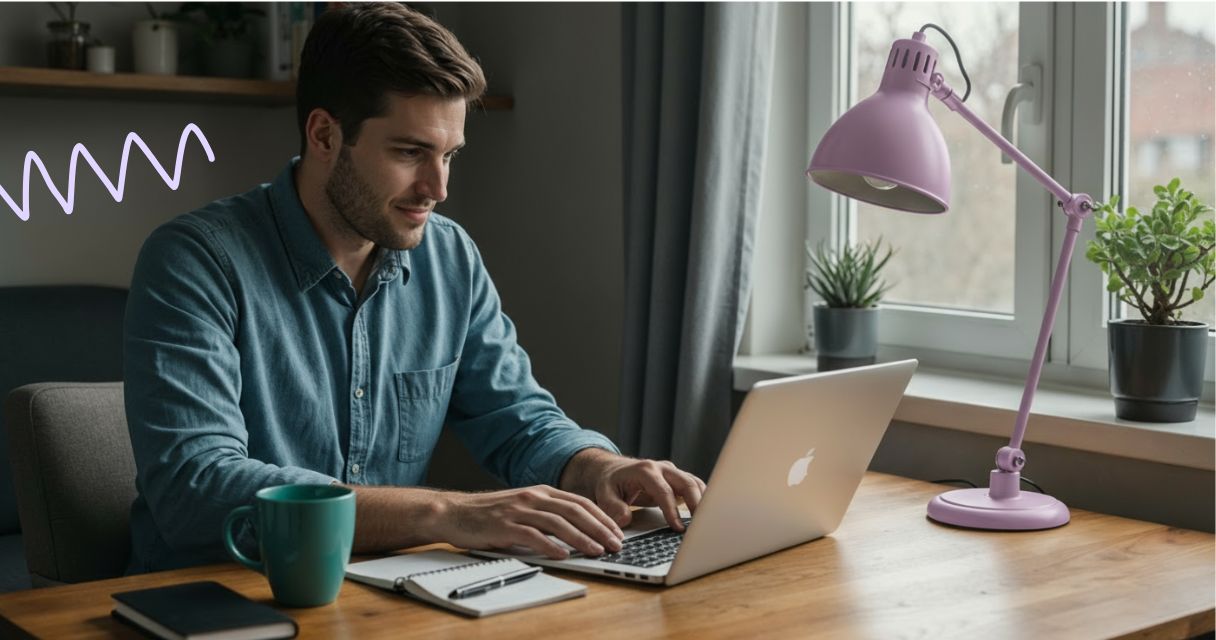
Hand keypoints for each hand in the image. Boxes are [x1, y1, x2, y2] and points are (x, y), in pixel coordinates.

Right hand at [435, 486, 623, 558]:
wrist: (454, 512)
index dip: (601, 517)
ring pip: (558, 523)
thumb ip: (547, 514)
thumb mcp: (524, 506)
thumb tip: (578, 531)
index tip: (617, 531)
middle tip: (615, 544)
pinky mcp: (504, 525)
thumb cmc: (490, 514)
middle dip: (599, 528)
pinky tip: (563, 554)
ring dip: (581, 538)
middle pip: (575, 511)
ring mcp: (519, 510)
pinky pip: (532, 535)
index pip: (580, 502)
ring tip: (596, 551)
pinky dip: (550, 545)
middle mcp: (533, 498)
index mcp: (541, 492)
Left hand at [563, 449, 706, 531]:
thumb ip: (613, 507)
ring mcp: (671, 472)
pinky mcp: (676, 480)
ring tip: (709, 521)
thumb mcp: (603, 494)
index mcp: (645, 470)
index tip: (678, 528)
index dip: (672, 510)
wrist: (612, 470)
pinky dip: (702, 499)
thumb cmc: (609, 483)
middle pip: (686, 483)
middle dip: (697, 503)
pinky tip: (705, 515)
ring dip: (704, 501)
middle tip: (702, 525)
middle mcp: (662, 468)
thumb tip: (625, 520)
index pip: (663, 491)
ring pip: (694, 483)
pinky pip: (694, 487)